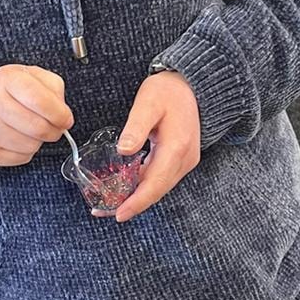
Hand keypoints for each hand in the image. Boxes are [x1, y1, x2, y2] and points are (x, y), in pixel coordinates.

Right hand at [0, 65, 73, 166]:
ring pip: (31, 146)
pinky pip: (20, 158)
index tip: (66, 119)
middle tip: (52, 127)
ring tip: (29, 130)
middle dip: (53, 131)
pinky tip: (17, 138)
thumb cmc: (6, 89)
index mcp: (7, 79)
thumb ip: (53, 89)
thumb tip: (63, 116)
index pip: (41, 101)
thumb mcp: (33, 76)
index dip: (60, 115)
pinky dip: (25, 152)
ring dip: (38, 141)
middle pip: (38, 128)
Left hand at [112, 70, 200, 221]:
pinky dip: (146, 186)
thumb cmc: (168, 91)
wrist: (191, 85)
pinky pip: (163, 178)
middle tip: (108, 212)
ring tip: (113, 203)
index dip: (137, 202)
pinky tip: (129, 187)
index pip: (154, 184)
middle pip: (157, 191)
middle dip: (134, 204)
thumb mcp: (148, 103)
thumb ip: (136, 127)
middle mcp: (185, 159)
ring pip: (160, 187)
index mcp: (176, 147)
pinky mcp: (183, 158)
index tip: (120, 214)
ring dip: (139, 197)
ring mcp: (186, 160)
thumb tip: (123, 150)